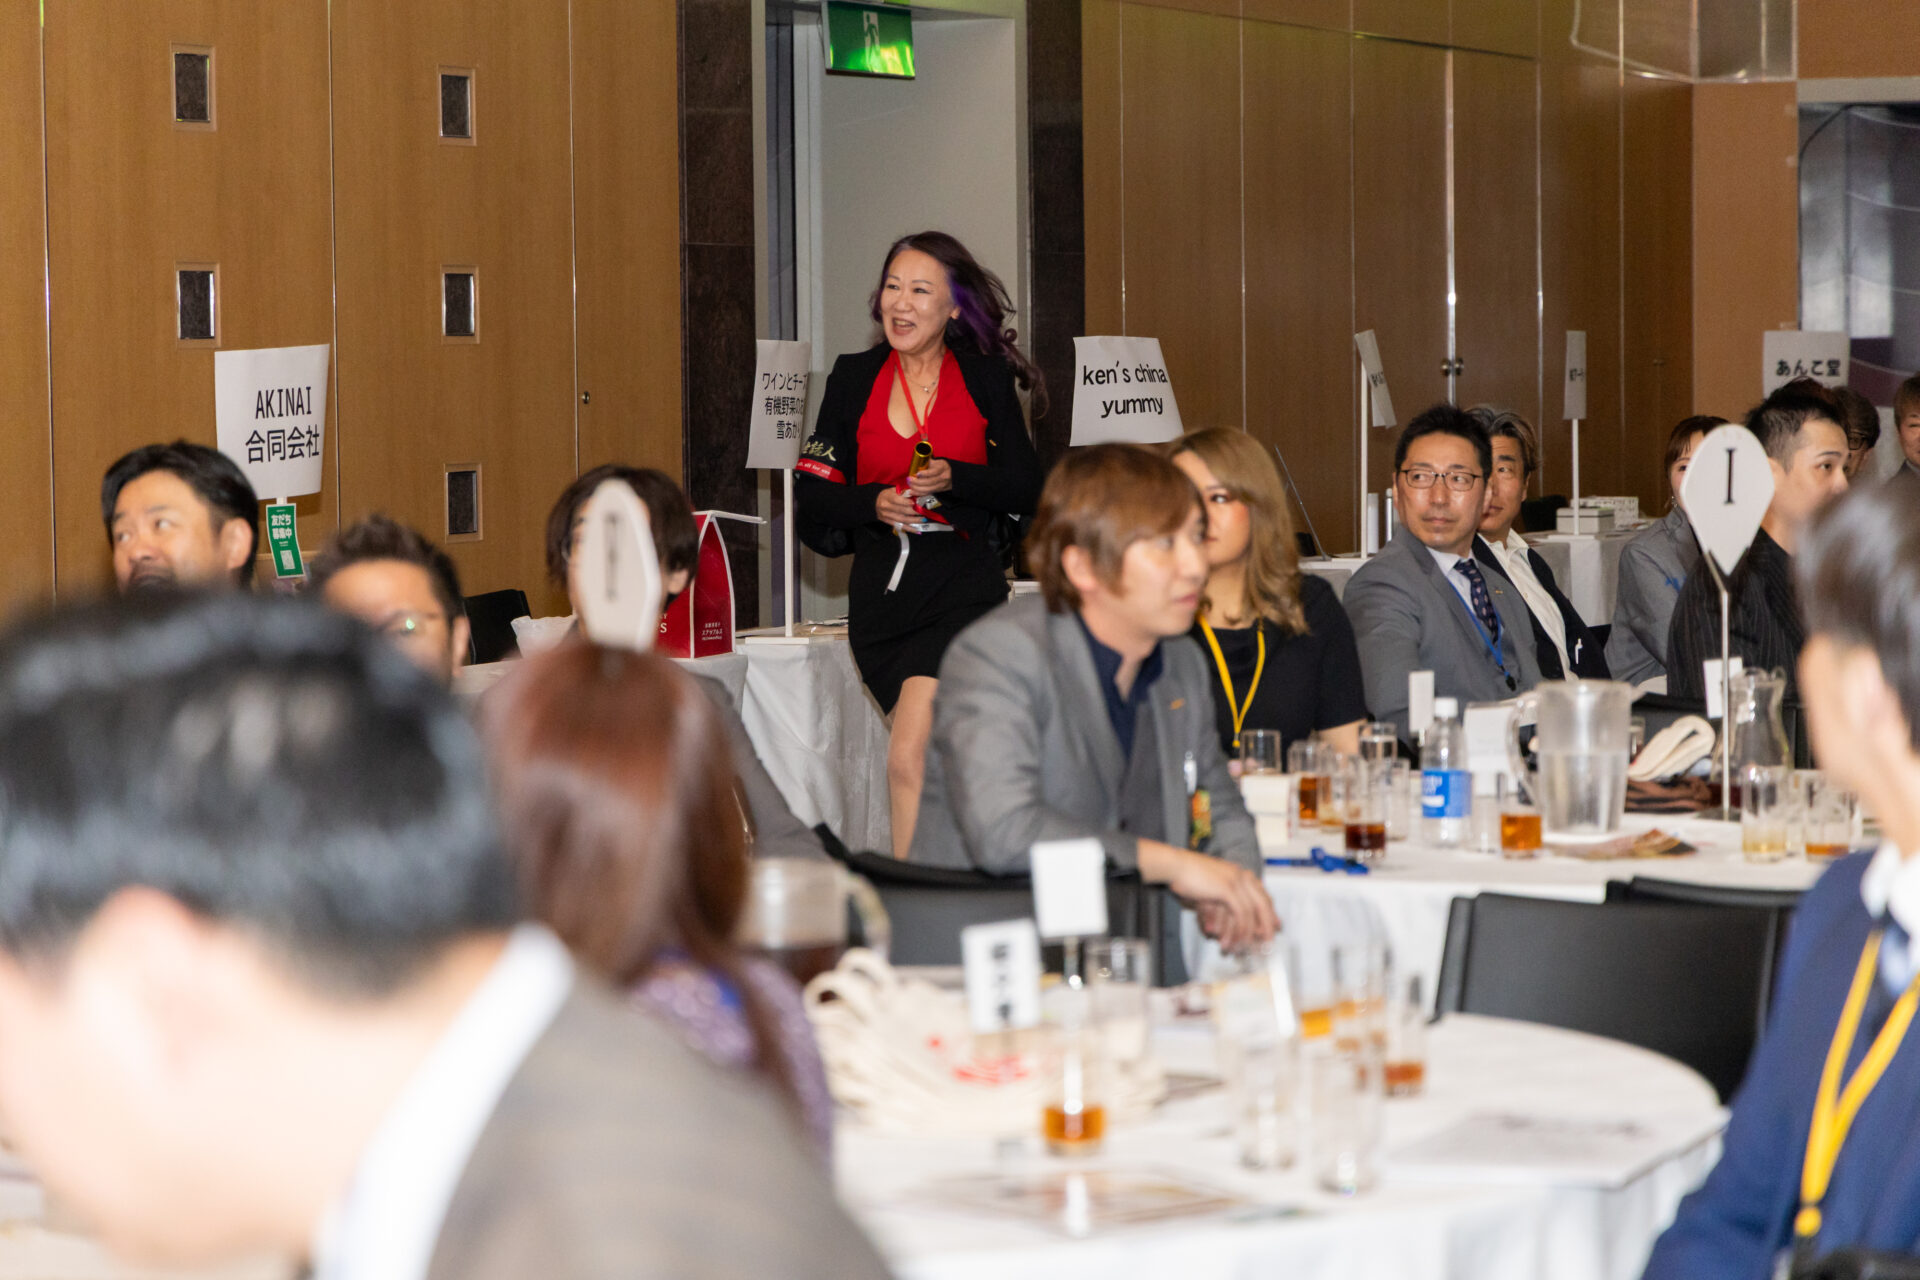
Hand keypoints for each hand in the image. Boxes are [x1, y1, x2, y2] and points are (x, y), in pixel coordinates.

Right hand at [875, 486, 919, 527]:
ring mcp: (887, 516)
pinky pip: (901, 527)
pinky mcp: (889, 523)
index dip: (906, 502)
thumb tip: (916, 493)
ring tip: (923, 519)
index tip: (914, 503)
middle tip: (923, 511)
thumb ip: (903, 492)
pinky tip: (917, 531)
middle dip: (913, 511)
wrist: (875, 503)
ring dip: (914, 520)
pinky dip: (909, 529)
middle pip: (901, 511)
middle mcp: (886, 507)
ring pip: (902, 520)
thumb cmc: (888, 495)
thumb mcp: (893, 490)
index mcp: (887, 497)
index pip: (896, 500)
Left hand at [907, 458, 952, 497]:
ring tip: (910, 485)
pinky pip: (928, 493)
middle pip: (929, 482)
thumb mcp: (938, 461)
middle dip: (917, 482)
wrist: (954, 475)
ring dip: (917, 488)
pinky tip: (912, 492)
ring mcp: (941, 485)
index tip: (917, 473)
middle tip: (909, 480)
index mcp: (942, 468)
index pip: (933, 472)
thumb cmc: (943, 466)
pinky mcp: (938, 491)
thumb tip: (917, 461)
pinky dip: (919, 493)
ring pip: (928, 489)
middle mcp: (942, 478)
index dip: (925, 474)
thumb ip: (928, 462)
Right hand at [1138, 842, 1278, 950]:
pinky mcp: (1228, 889)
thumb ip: (1223, 898)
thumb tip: (1228, 915)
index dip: (1270, 913)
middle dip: (1266, 925)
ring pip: (1251, 912)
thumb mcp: (1211, 885)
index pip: (1262, 895)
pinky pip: (1240, 914)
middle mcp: (1242, 876)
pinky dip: (1240, 930)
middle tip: (1267, 942)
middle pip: (1263, 904)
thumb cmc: (1187, 875)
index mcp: (1239, 873)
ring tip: (1245, 948)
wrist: (1175, 865)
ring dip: (1248, 933)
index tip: (1275, 926)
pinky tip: (1235, 940)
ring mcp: (1236, 881)